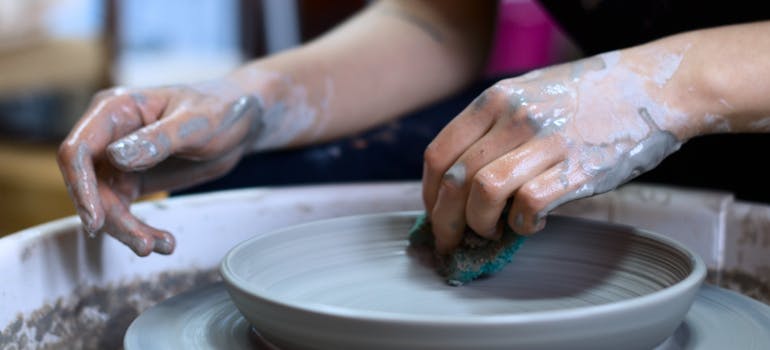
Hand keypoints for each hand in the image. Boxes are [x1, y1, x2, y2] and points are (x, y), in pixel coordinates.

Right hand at [58, 80, 264, 255]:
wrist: (242, 121)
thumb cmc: (220, 108)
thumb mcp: (195, 123)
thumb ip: (158, 140)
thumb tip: (116, 157)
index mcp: (115, 110)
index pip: (78, 149)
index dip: (80, 185)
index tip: (95, 218)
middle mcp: (109, 134)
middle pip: (88, 184)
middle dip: (111, 218)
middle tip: (143, 243)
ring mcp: (118, 159)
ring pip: (104, 203)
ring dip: (128, 229)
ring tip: (161, 245)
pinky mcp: (133, 178)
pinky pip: (123, 210)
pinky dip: (140, 228)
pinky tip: (164, 241)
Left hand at [422, 51, 684, 252]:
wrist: (654, 87)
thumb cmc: (588, 96)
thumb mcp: (529, 92)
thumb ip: (493, 127)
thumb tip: (461, 179)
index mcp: (496, 98)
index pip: (438, 153)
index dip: (428, 193)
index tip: (434, 213)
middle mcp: (514, 116)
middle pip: (455, 179)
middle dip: (445, 220)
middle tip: (451, 239)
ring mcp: (546, 141)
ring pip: (484, 193)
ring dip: (479, 224)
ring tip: (491, 231)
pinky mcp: (578, 168)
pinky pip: (529, 205)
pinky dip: (522, 225)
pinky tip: (531, 224)